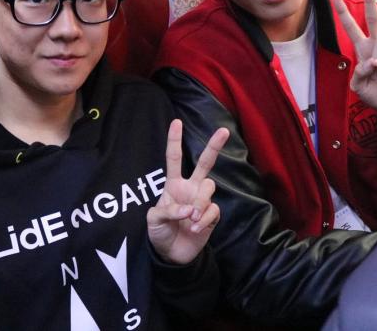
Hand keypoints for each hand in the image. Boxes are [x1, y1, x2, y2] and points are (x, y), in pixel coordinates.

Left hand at [147, 120, 228, 264]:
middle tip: (223, 131)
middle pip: (205, 162)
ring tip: (192, 220)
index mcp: (173, 184)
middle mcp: (190, 188)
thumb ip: (169, 211)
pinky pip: (214, 209)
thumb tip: (190, 210)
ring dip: (200, 203)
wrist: (171, 255)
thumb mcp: (153, 220)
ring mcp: (201, 201)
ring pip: (209, 187)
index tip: (176, 122)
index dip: (174, 140)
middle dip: (214, 146)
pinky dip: (205, 219)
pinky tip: (195, 228)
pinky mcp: (211, 215)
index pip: (174, 158)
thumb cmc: (160, 232)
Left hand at [332, 0, 376, 133]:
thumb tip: (368, 63)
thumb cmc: (375, 94)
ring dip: (372, 60)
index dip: (344, 13)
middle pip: (373, 19)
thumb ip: (357, 75)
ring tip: (371, 73)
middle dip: (371, 0)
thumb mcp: (358, 86)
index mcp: (364, 50)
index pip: (352, 27)